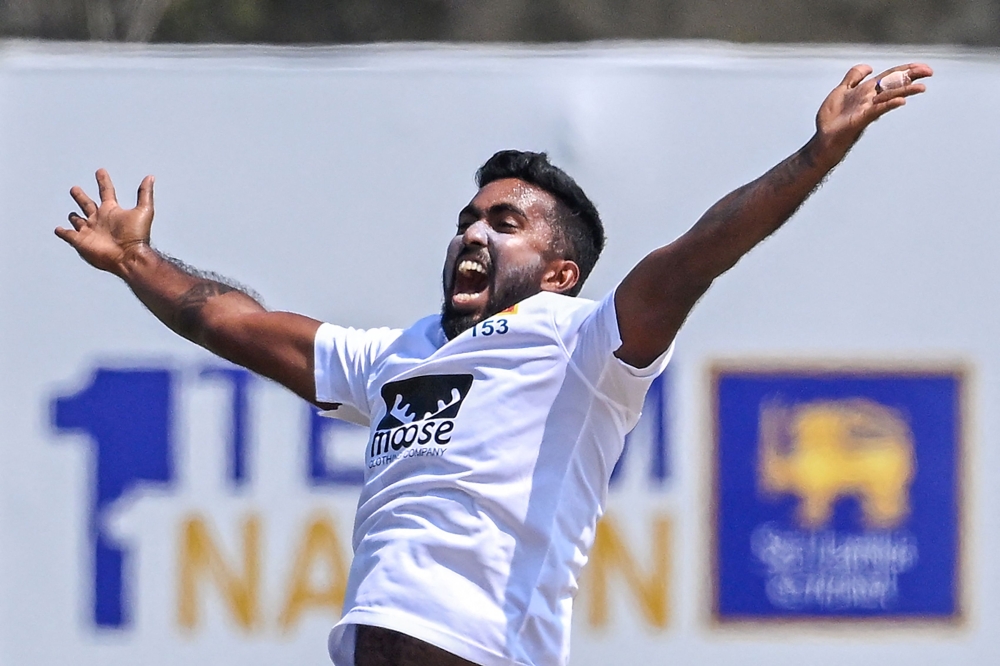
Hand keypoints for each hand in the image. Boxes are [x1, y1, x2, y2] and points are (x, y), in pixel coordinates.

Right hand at [55, 169, 154, 275]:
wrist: (128, 256)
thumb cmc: (136, 235)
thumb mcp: (143, 211)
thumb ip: (145, 194)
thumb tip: (151, 177)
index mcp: (111, 210)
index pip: (106, 191)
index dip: (103, 181)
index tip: (100, 171)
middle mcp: (99, 219)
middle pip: (87, 204)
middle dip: (81, 196)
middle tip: (75, 188)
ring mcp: (89, 230)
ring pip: (77, 220)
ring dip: (74, 216)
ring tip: (72, 214)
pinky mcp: (80, 241)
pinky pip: (68, 235)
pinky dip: (62, 232)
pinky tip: (58, 229)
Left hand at [814, 63, 932, 157]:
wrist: (824, 137)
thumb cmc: (832, 118)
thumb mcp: (841, 91)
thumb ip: (853, 77)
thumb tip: (869, 67)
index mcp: (867, 90)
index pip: (890, 77)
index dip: (905, 70)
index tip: (922, 66)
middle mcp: (871, 99)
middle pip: (894, 84)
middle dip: (911, 76)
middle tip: (929, 71)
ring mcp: (868, 109)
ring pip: (890, 96)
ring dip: (906, 91)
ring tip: (922, 87)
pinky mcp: (861, 119)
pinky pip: (877, 110)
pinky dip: (889, 104)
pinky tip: (901, 101)